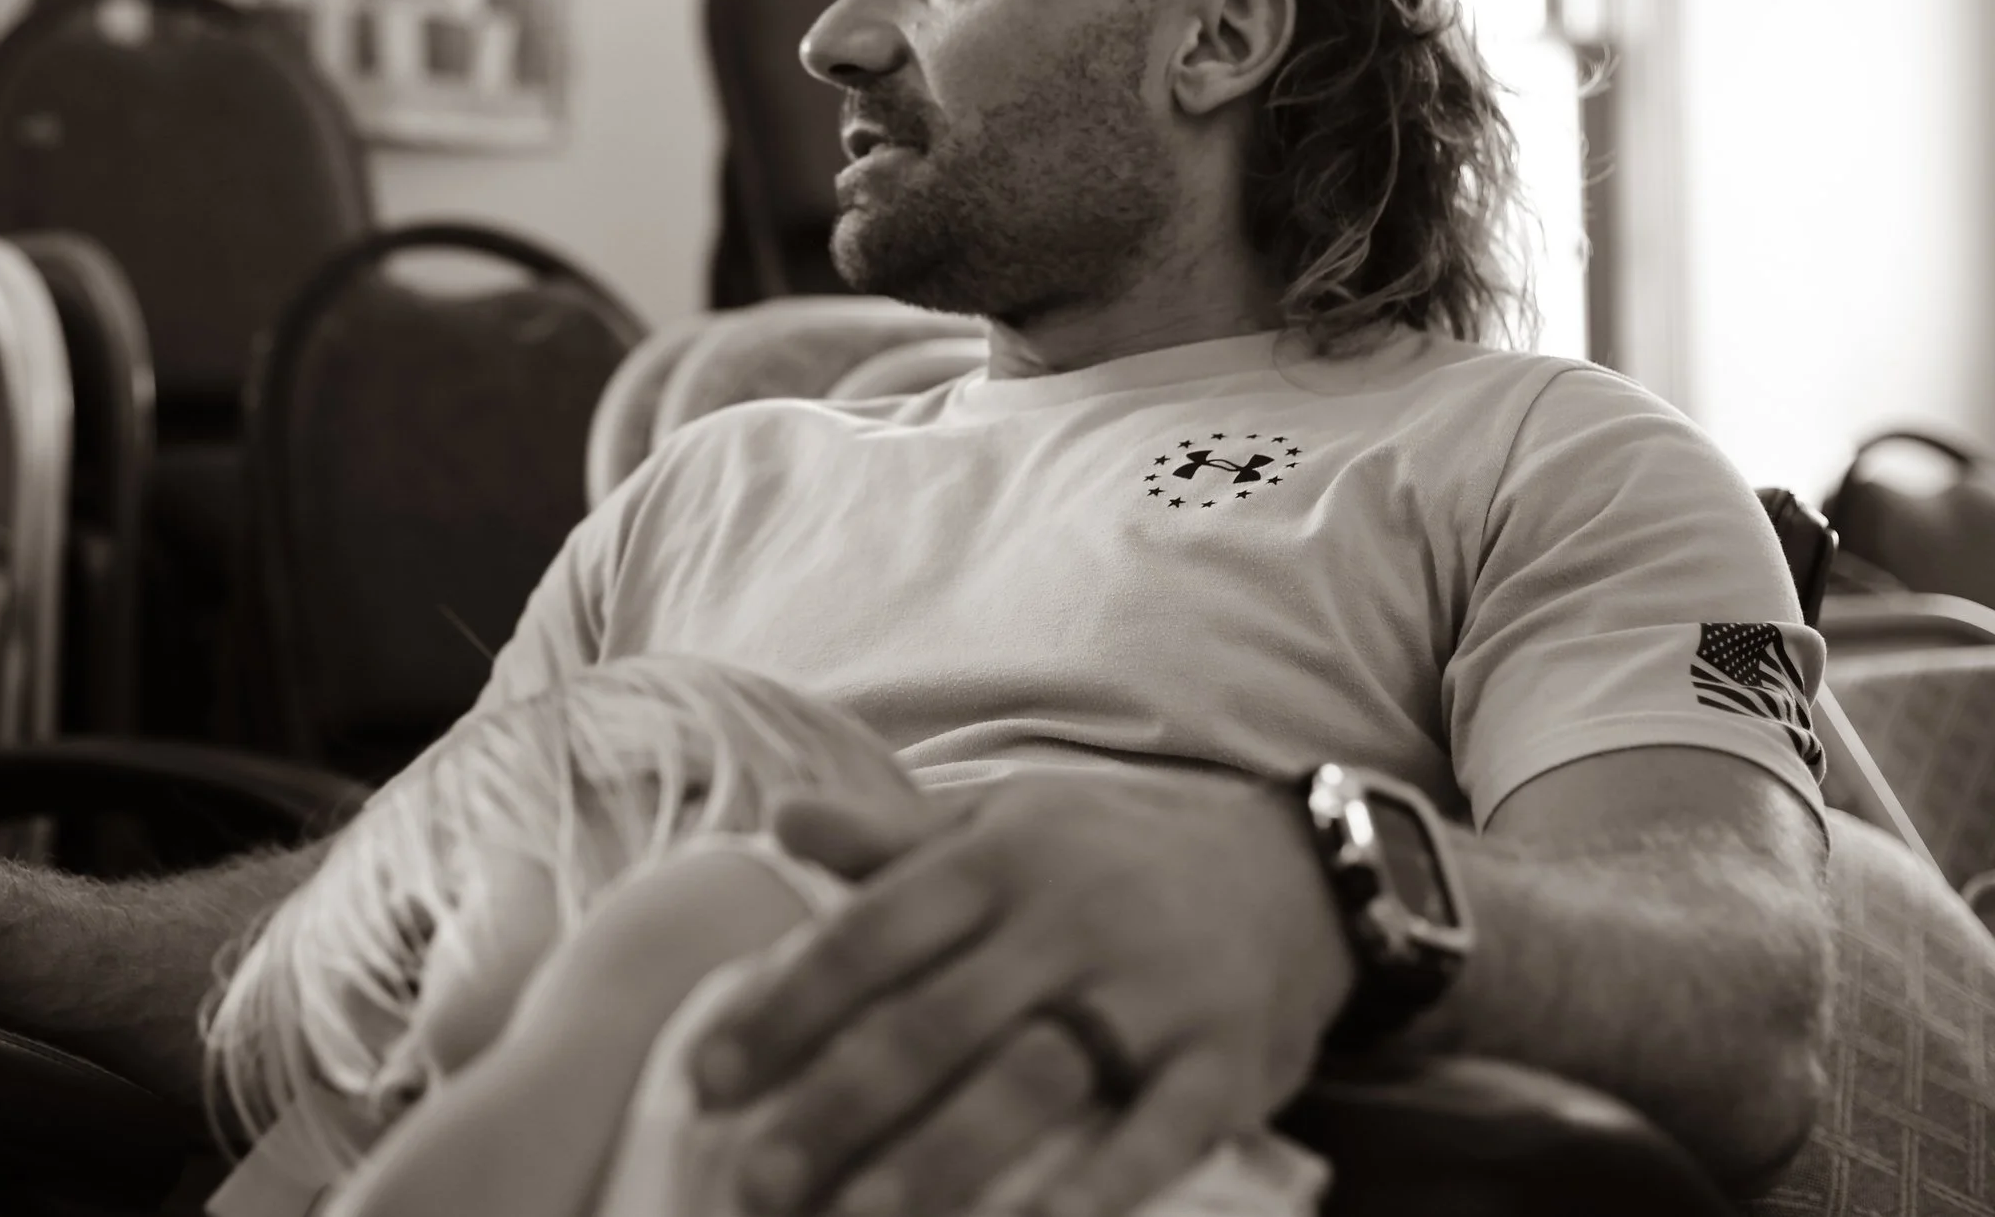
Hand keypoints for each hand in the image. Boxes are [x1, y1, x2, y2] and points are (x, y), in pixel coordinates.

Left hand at [688, 772, 1355, 1216]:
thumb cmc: (1109, 857)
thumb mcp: (1004, 825)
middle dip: (835, 1107)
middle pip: (934, 1022)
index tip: (702, 1078)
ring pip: (1030, 1084)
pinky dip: (1091, 1197)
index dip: (782, 1007)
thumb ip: (891, 839)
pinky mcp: (1224, 1064)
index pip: (870, 934)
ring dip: (938, 1165)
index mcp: (999, 859)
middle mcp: (1070, 918)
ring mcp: (1151, 993)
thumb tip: (780, 817)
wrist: (1293, 871)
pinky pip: (1154, 1141)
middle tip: (751, 1183)